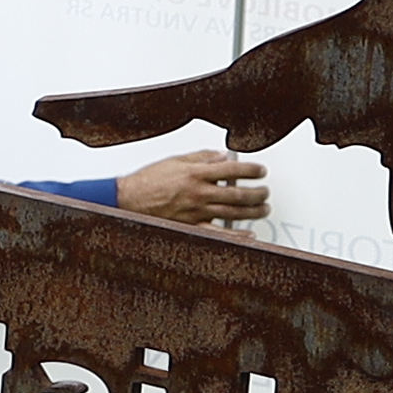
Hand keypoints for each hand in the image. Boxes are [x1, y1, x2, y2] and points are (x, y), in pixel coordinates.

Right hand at [115, 144, 269, 232]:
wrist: (127, 199)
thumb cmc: (147, 181)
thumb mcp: (175, 161)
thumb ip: (201, 158)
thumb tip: (222, 156)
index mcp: (196, 173)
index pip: (233, 169)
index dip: (252, 169)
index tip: (260, 170)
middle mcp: (199, 193)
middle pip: (239, 193)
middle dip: (258, 192)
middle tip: (265, 191)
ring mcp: (197, 211)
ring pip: (235, 212)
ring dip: (254, 211)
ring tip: (263, 208)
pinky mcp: (192, 226)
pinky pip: (220, 233)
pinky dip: (237, 235)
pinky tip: (249, 234)